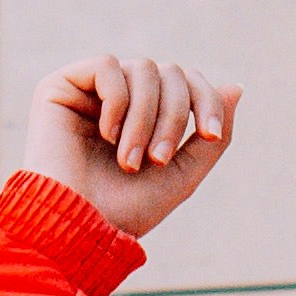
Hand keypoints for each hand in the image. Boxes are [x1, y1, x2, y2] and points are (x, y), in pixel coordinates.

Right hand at [25, 54, 235, 239]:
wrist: (75, 228)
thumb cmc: (124, 211)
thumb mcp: (181, 175)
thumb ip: (211, 137)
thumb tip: (236, 86)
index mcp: (146, 116)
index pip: (187, 83)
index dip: (206, 101)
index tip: (209, 136)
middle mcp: (119, 98)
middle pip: (170, 73)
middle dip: (173, 116)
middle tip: (157, 160)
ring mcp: (89, 91)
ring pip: (142, 68)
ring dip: (145, 118)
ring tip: (129, 160)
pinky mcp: (60, 87)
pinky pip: (107, 66)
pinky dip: (117, 101)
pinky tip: (106, 135)